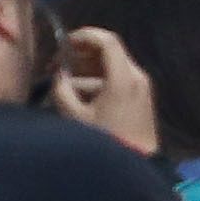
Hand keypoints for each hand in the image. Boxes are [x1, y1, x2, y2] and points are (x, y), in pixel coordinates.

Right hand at [54, 26, 160, 152]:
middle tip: (58, 66)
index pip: (107, 40)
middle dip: (80, 55)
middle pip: (109, 51)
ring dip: (87, 70)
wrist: (137, 164)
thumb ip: (62, 89)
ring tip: (64, 84)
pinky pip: (118, 80)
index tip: (63, 45)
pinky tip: (79, 97)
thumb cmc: (106, 140)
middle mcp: (137, 76)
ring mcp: (141, 87)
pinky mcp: (140, 98)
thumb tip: (59, 74)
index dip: (83, 36)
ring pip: (111, 67)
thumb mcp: (75, 116)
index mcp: (124, 77)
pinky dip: (98, 81)